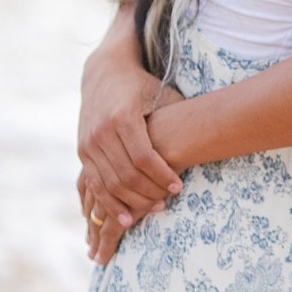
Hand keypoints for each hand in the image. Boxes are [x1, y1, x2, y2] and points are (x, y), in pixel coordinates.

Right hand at [77, 11, 183, 229]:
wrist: (105, 75)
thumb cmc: (142, 86)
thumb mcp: (162, 94)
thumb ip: (178, 116)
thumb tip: (210, 135)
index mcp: (123, 117)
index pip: (143, 157)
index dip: (162, 175)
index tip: (179, 187)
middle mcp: (102, 132)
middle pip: (126, 175)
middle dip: (148, 192)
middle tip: (167, 201)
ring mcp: (88, 143)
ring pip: (108, 185)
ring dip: (130, 203)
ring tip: (152, 209)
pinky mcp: (82, 152)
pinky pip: (94, 185)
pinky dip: (110, 203)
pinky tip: (126, 217)